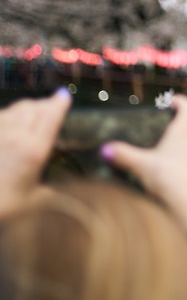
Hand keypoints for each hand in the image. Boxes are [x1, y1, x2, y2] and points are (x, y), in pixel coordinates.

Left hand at [0, 89, 71, 217]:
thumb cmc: (3, 206)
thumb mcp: (34, 202)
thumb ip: (51, 192)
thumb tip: (62, 195)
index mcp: (34, 150)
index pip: (51, 115)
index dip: (60, 102)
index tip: (65, 95)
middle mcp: (15, 135)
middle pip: (33, 107)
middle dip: (44, 104)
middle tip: (49, 107)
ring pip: (14, 108)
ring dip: (25, 109)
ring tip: (29, 115)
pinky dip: (7, 116)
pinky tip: (9, 125)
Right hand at [102, 94, 186, 229]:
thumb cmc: (166, 178)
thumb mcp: (140, 165)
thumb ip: (123, 154)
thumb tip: (105, 148)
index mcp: (184, 132)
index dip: (183, 102)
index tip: (173, 101)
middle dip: (178, 128)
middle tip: (162, 131)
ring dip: (182, 149)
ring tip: (164, 156)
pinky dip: (186, 168)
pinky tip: (174, 177)